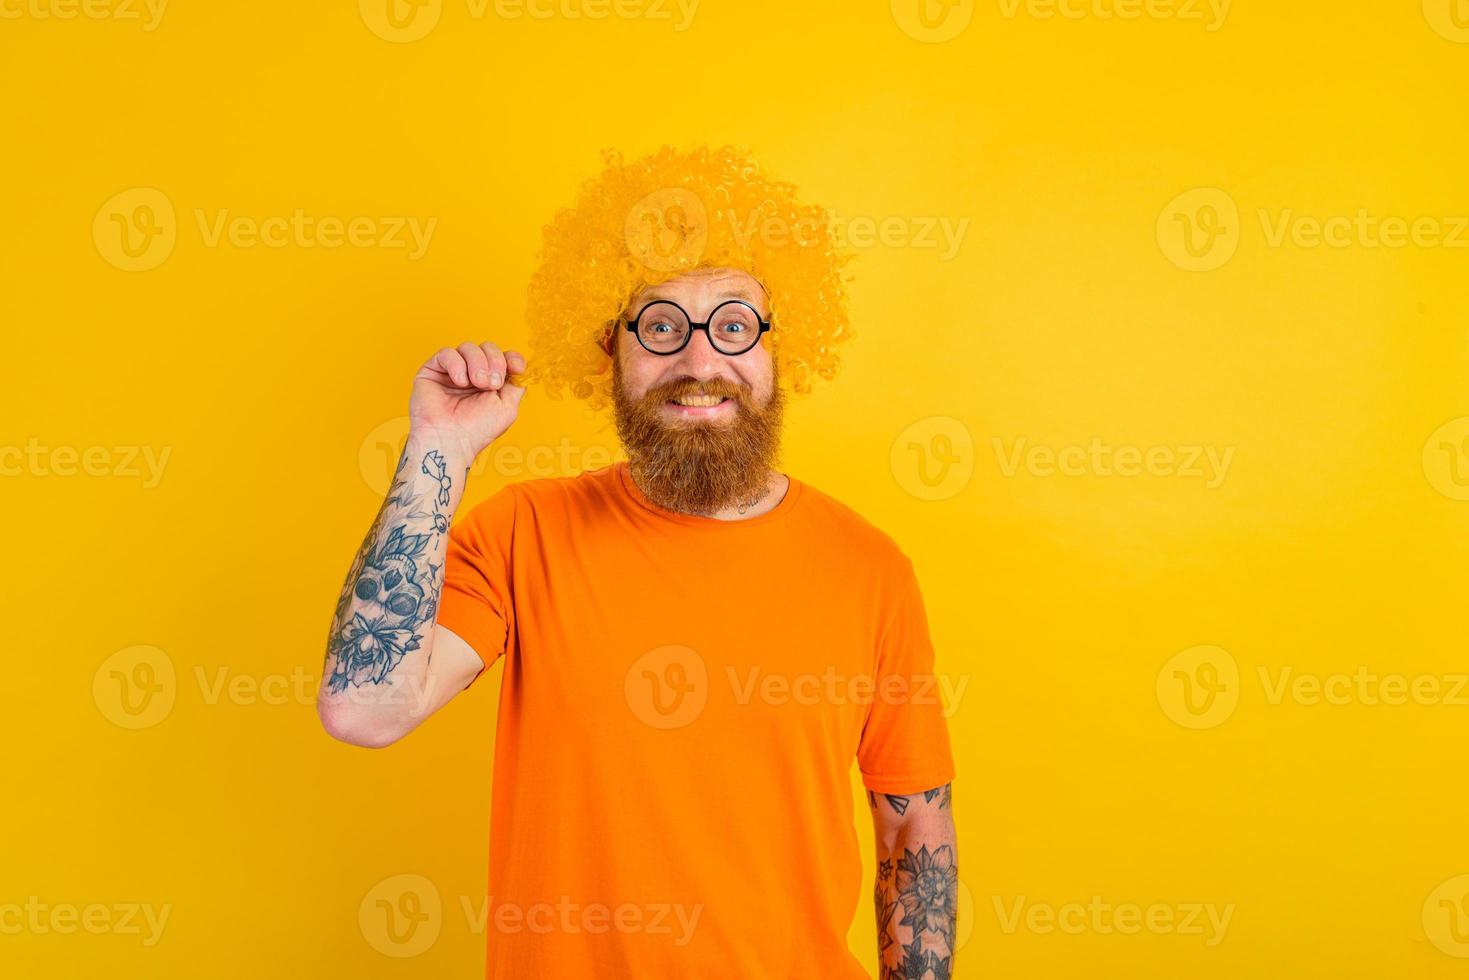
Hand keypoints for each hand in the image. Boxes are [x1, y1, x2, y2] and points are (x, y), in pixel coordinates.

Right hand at [409, 342, 527, 458]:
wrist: (451, 439)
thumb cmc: (477, 429)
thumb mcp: (508, 407)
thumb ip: (516, 385)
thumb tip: (518, 367)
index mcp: (490, 382)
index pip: (504, 357)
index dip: (511, 358)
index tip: (516, 368)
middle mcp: (472, 374)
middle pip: (488, 348)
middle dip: (495, 362)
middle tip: (491, 384)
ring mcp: (453, 371)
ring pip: (468, 347)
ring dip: (477, 363)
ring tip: (476, 384)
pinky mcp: (433, 370)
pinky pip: (447, 353)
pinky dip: (457, 365)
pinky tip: (460, 382)